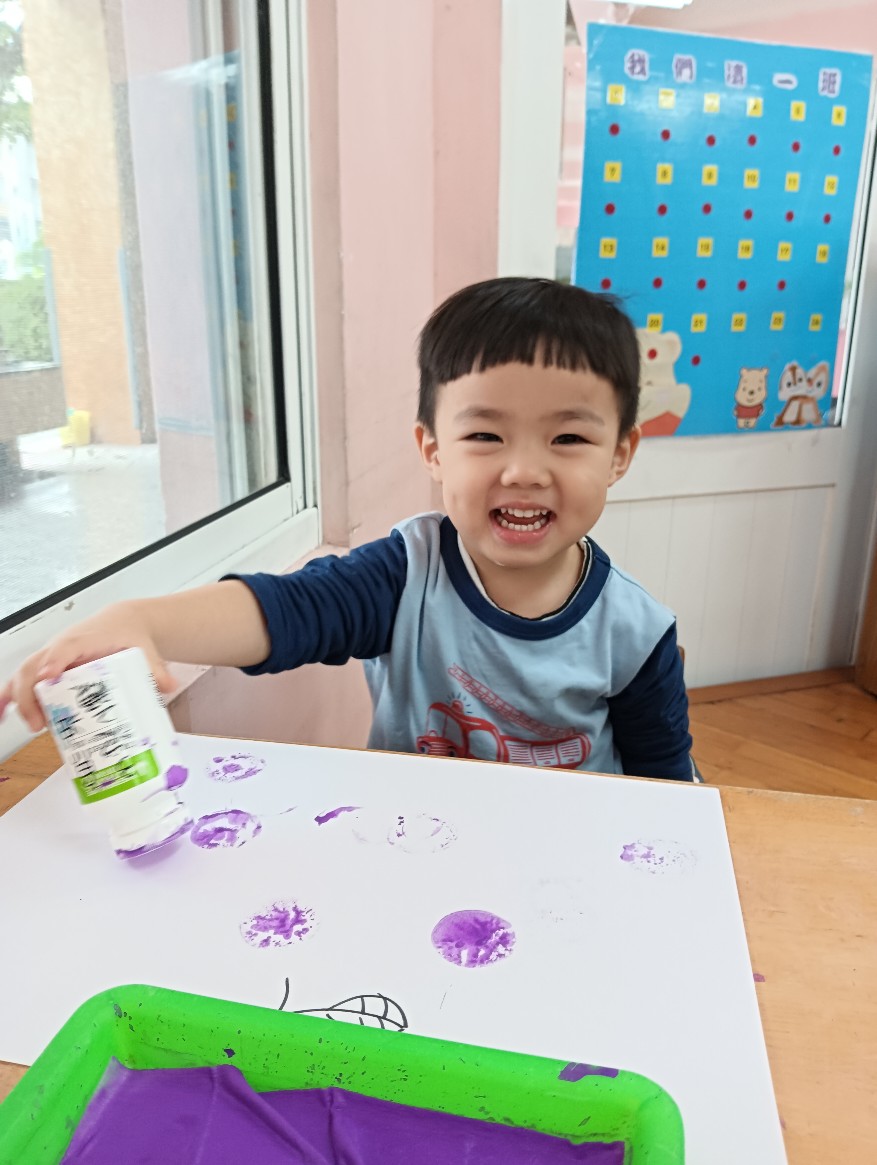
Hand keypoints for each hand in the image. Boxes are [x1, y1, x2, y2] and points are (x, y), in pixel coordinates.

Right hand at [0, 601, 176, 732]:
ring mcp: (51, 658)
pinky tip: (1, 714)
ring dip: (15, 699)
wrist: (123, 623)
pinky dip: (8, 697)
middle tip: (40, 722)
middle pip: (34, 666)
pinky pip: (21, 681)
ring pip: (22, 675)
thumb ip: (155, 669)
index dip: (55, 663)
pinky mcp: (47, 668)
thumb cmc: (128, 635)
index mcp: (82, 640)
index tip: (50, 678)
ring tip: (19, 723)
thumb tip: (169, 685)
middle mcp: (60, 648)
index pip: (63, 650)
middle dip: (30, 694)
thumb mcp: (145, 650)